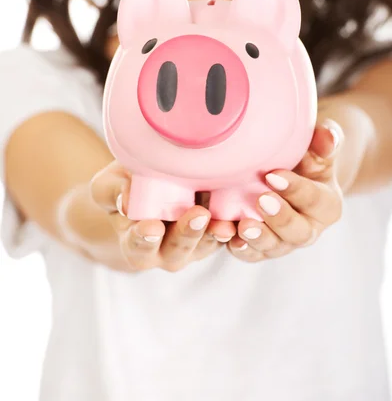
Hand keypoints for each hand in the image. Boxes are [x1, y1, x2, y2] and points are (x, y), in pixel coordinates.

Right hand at [90, 161, 235, 271]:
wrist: (148, 178)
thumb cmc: (123, 183)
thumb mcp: (109, 183)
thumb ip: (113, 192)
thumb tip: (126, 200)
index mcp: (135, 243)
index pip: (137, 247)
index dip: (143, 239)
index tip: (151, 227)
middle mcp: (165, 250)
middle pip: (178, 250)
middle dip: (188, 234)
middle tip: (197, 215)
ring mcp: (194, 244)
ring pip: (206, 244)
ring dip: (215, 233)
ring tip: (223, 220)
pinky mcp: (216, 231)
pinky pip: (228, 232)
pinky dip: (235, 224)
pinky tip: (243, 214)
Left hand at [227, 119, 343, 261]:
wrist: (286, 172)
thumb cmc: (304, 156)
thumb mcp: (316, 147)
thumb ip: (325, 141)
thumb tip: (327, 137)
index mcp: (327, 205)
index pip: (315, 199)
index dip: (296, 189)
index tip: (273, 175)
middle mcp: (308, 229)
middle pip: (299, 232)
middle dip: (280, 218)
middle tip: (261, 200)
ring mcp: (283, 242)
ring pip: (273, 247)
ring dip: (258, 238)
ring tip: (243, 226)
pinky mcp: (259, 248)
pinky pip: (250, 253)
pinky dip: (238, 247)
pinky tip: (225, 235)